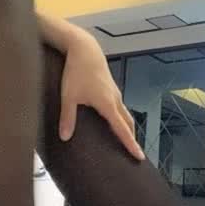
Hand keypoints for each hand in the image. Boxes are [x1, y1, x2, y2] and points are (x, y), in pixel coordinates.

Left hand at [58, 30, 143, 160]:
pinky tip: (114, 121)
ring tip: (126, 140)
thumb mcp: (69, 96)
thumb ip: (67, 118)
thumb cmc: (76, 72)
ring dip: (127, 128)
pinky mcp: (111, 88)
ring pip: (125, 114)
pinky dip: (121, 118)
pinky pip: (120, 107)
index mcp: (108, 105)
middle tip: (134, 153)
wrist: (84, 49)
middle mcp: (115, 100)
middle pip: (128, 123)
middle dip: (132, 139)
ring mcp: (115, 93)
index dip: (130, 144)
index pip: (122, 130)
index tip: (139, 156)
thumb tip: (65, 137)